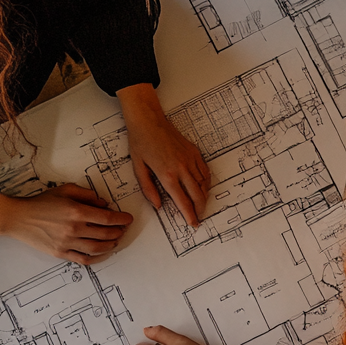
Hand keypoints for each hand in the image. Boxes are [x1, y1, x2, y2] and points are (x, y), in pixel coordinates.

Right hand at [0, 183, 132, 262]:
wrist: (19, 218)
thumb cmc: (41, 203)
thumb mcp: (65, 190)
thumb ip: (87, 195)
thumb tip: (104, 204)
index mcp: (76, 212)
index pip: (107, 218)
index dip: (121, 219)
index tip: (128, 218)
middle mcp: (74, 229)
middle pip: (106, 234)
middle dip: (119, 231)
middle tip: (123, 229)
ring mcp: (68, 243)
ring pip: (98, 248)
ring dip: (111, 245)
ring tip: (116, 240)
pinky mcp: (61, 253)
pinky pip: (84, 259)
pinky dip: (97, 258)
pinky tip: (102, 253)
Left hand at [117, 83, 210, 226]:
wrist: (148, 120)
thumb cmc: (140, 143)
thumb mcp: (138, 169)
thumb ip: (148, 190)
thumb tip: (158, 206)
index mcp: (167, 175)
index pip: (182, 201)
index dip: (189, 215)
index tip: (192, 224)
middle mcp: (182, 168)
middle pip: (198, 195)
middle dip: (200, 210)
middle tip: (198, 219)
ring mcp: (190, 159)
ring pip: (204, 184)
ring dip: (204, 198)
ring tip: (201, 206)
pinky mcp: (194, 152)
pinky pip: (205, 171)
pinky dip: (207, 183)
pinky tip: (203, 188)